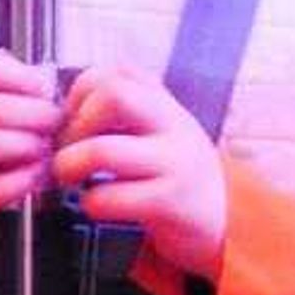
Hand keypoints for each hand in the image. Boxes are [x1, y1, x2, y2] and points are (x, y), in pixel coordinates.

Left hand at [54, 66, 228, 282]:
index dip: (82, 91)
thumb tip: (67, 111)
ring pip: (102, 150)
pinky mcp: (168, 204)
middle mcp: (173, 126)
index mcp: (166, 104)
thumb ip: (128, 111)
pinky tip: (97, 205)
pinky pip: (111, 197)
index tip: (73, 119)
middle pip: (112, 95)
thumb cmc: (179, 175)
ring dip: (71, 164)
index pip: (117, 71)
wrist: (228, 222)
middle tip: (68, 148)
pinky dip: (91, 202)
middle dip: (75, 122)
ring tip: (70, 177)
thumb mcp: (163, 131)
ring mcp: (173, 164)